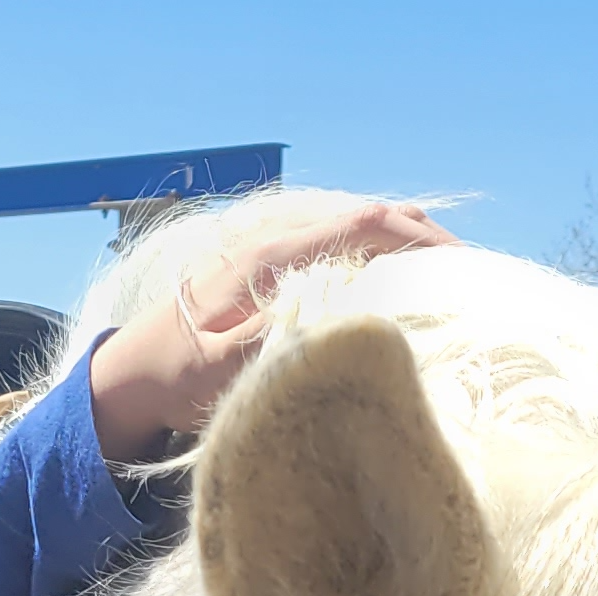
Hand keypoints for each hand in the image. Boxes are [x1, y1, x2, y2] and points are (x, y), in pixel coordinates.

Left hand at [85, 198, 458, 461]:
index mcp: (275, 256)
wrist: (130, 372)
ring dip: (402, 247)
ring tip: (446, 276)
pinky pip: (339, 254)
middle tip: (467, 271)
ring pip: (355, 233)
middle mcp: (280, 244)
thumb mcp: (227, 365)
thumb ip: (282, 339)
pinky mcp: (275, 275)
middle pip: (366, 218)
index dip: (415, 238)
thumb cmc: (175, 375)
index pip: (362, 225)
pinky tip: (398, 288)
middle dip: (421, 238)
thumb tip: (346, 321)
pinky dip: (378, 261)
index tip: (459, 262)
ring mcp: (278, 256)